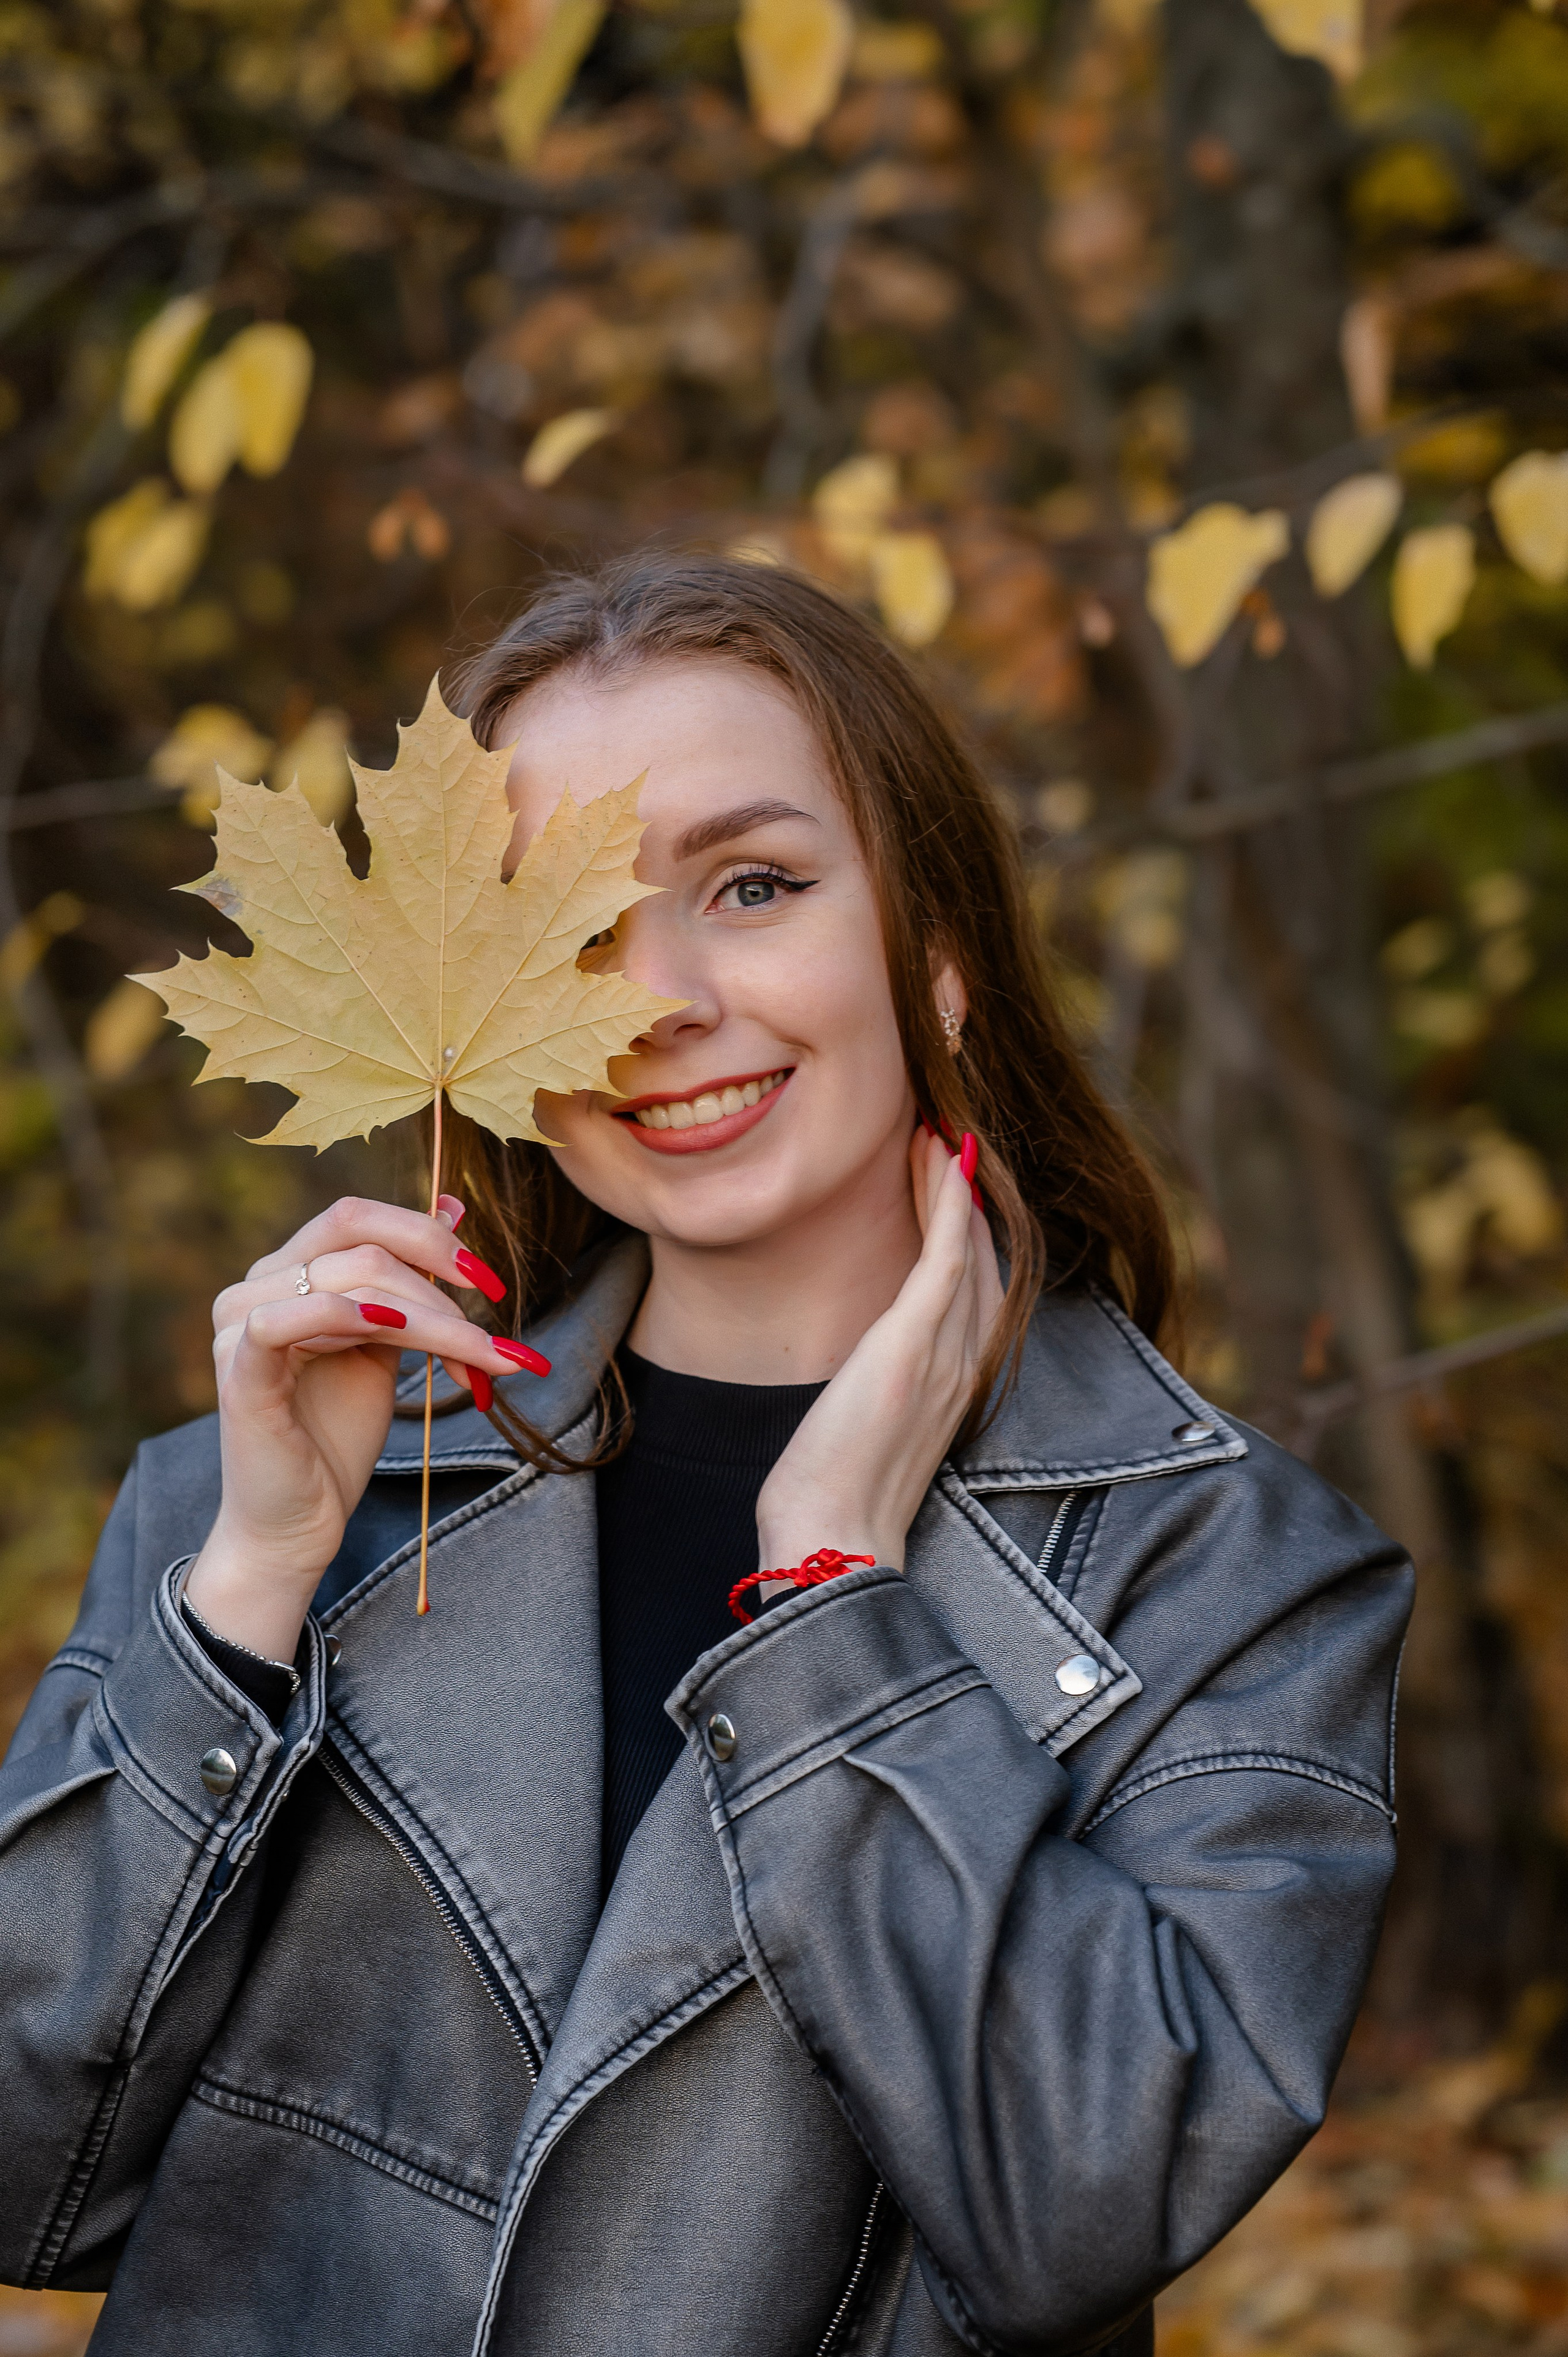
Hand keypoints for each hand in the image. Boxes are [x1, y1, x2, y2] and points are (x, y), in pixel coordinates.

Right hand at [184, 1194, 541, 1662]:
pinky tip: (397, 1329)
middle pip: (359, 1239)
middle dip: (439, 1272)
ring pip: (352, 1282)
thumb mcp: (386, 1343)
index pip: (356, 1216)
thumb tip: (454, 1207)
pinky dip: (352, 1316)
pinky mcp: (239, 1371)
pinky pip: (292, 1318)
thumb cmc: (336, 1435)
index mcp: (285, 1272)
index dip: (427, 1233)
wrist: (297, 1522)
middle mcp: (254, 1286)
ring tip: (481, 1359)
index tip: (486, 1280)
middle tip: (494, 1317)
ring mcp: (239, 1325)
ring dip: (433, 1318)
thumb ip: (409, 1279)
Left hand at [754, 1129, 1004, 1575]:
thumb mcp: (865, 1428)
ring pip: (970, 1244)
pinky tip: (942, 1158)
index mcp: (956, 1383)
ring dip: (956, 1182)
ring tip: (938, 1131)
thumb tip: (861, 1370)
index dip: (968, 1226)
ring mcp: (947, 1354)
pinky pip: (947, 1257)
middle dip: (968, 1192)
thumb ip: (877, 1388)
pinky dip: (949, 1203)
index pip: (975, 1286)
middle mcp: (966, 1363)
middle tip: (948, 1134)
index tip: (947, 1176)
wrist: (834, 1542)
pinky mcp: (913, 1347)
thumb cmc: (835, 1495)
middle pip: (984, 1255)